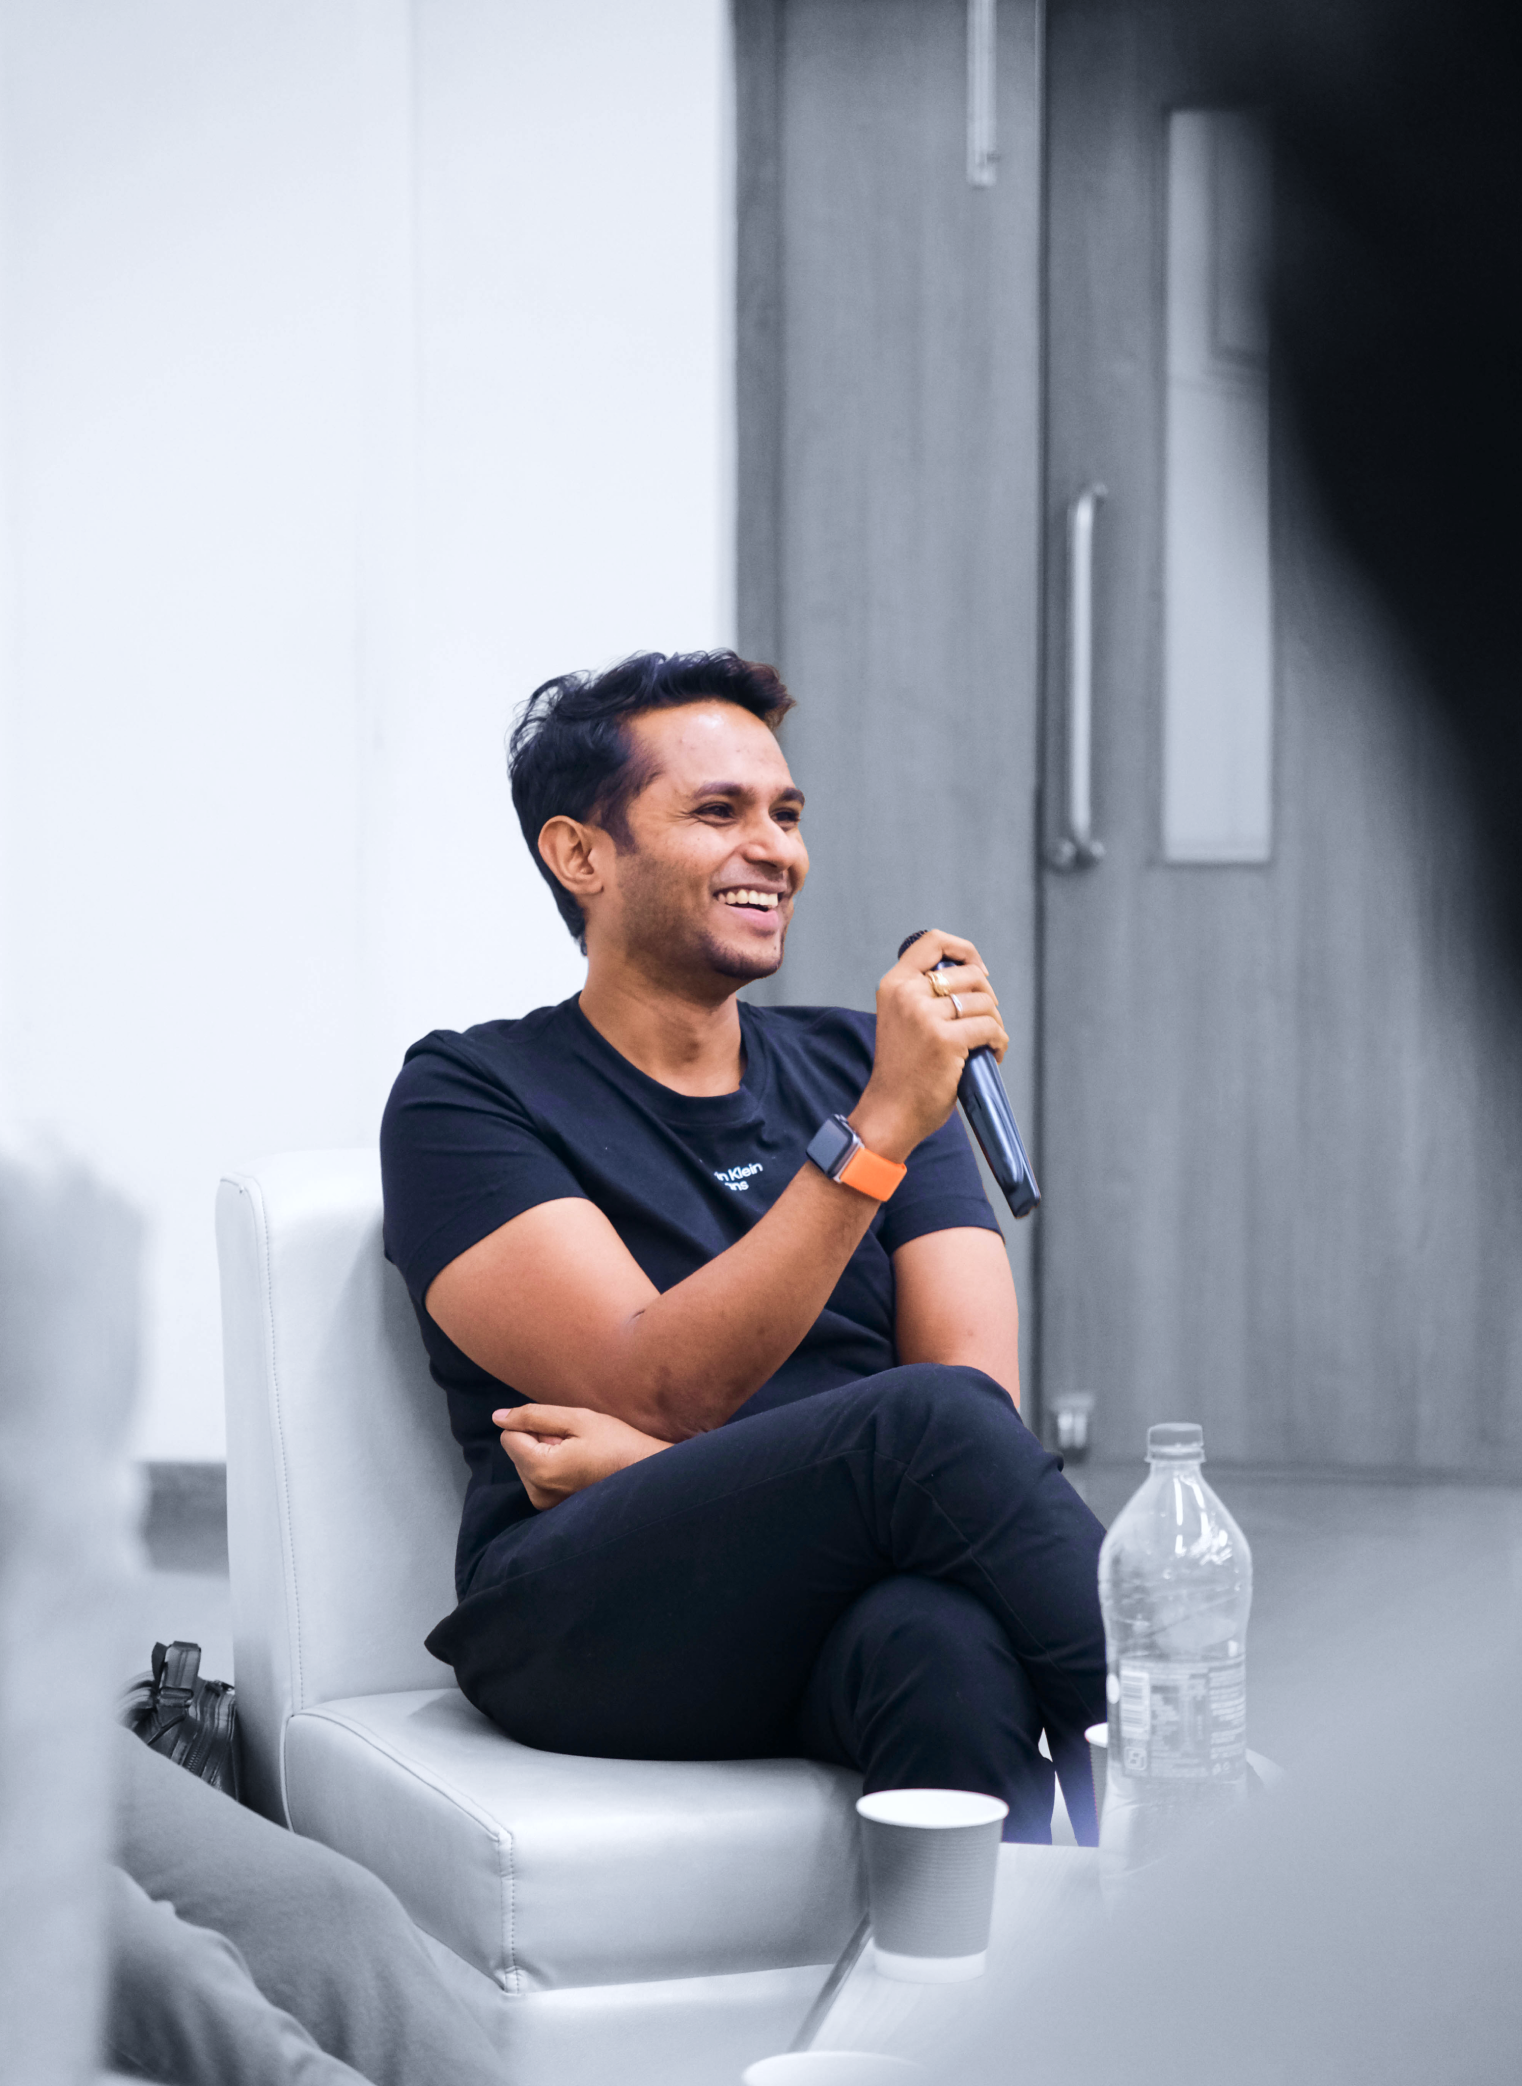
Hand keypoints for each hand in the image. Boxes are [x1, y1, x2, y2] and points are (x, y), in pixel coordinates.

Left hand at [493, 1402, 670, 1509]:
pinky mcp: (552, 1508)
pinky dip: (552, 1467)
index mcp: (541, 1470)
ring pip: (526, 1463)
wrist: (649, 1474)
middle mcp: (537, 1493)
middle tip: (576, 1444)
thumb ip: (533, 1415)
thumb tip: (498, 1417)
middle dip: (540, 1441)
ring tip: (580, 1456)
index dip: (535, 1426)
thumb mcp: (577, 1419)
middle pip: (517, 1451)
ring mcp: (545, 1504)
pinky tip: (579, 1468)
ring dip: (546, 1454)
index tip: (564, 1432)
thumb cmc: (617, 1442)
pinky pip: (538, 1477)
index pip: (509, 1436)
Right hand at [851, 929, 1007, 1160]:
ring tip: (987, 1042)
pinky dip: (999, 1041)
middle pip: (969, 974)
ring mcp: (925, 1017)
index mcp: (894, 984)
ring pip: (984, 1003)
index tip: (978, 972)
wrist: (890, 1111)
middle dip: (987, 997)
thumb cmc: (903, 1069)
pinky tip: (992, 1055)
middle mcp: (907, 995)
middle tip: (984, 1020)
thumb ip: (925, 993)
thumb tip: (975, 976)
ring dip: (994, 1023)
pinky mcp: (945, 1040)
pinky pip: (990, 1028)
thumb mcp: (902, 1018)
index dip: (965, 950)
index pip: (932, 941)